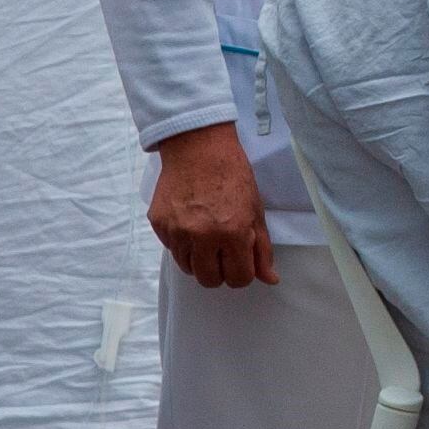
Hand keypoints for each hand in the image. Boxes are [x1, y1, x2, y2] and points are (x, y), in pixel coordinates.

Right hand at [149, 121, 274, 288]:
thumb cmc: (233, 177)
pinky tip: (191, 224)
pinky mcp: (159, 225)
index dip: (242, 274)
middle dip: (219, 273)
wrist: (198, 149)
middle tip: (223, 255)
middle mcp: (202, 236)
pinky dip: (182, 244)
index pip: (238, 278)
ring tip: (207, 237)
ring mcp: (176, 231)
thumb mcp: (255, 212)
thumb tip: (269, 279)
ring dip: (199, 260)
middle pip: (209, 280)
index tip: (241, 264)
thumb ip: (261, 249)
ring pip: (187, 268)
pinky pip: (172, 249)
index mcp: (232, 233)